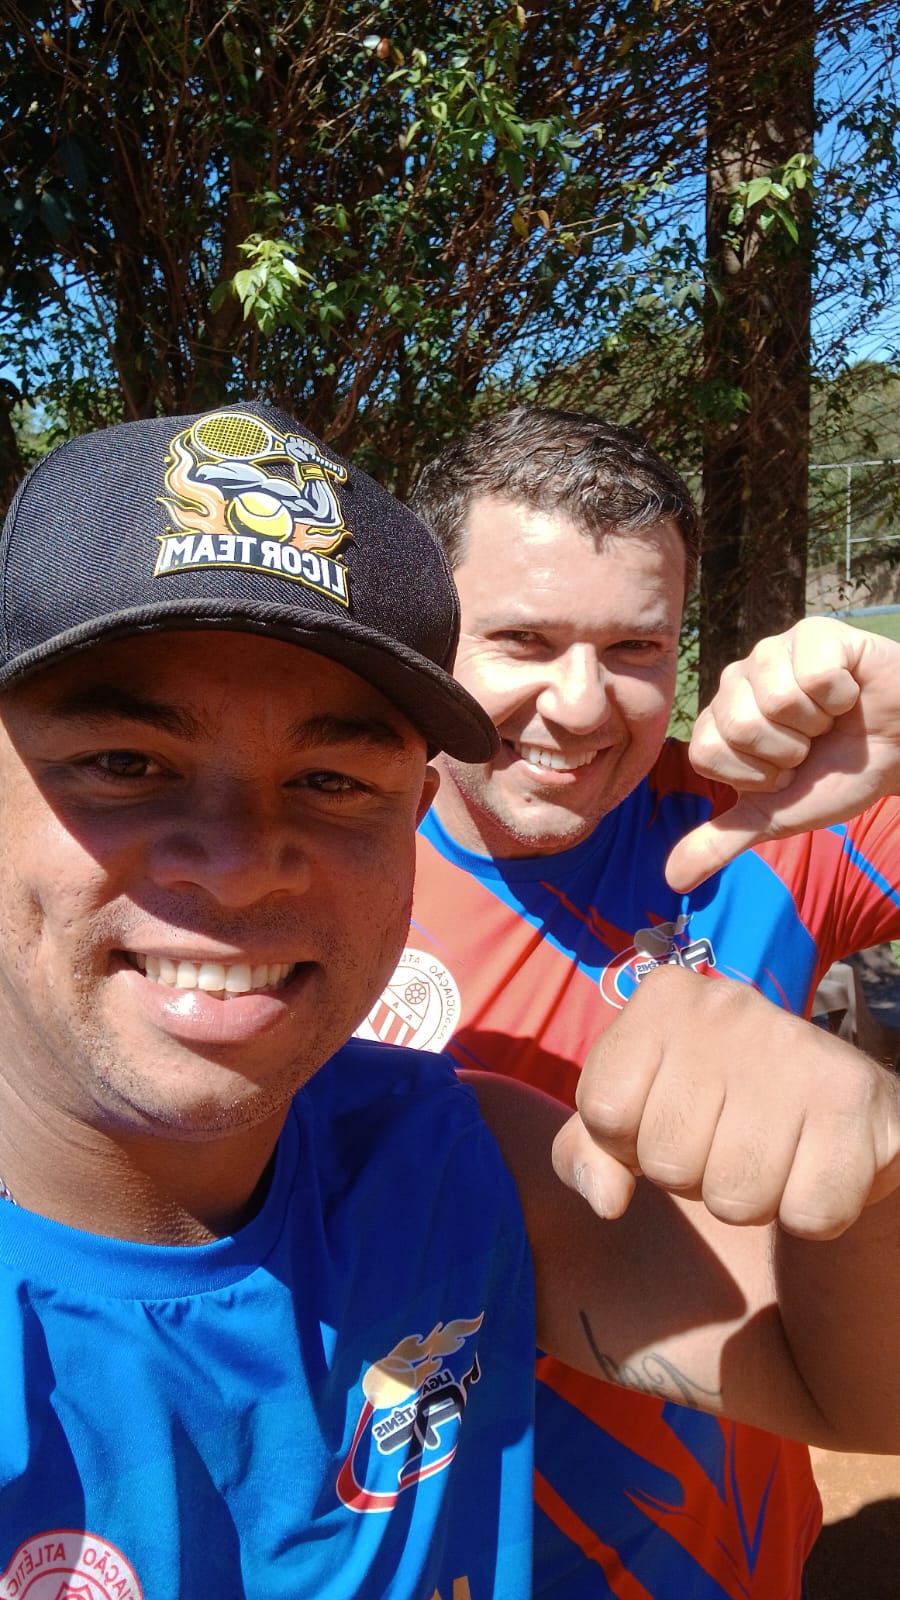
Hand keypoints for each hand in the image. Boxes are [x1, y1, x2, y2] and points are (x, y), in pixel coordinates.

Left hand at [552, 965, 899, 1237]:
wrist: (840, 1104)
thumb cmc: (717, 1110)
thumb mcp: (635, 1116)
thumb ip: (587, 1153)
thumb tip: (605, 1201)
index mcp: (663, 998)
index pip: (602, 1110)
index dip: (627, 1142)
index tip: (664, 1120)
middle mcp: (727, 1006)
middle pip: (668, 1162)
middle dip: (692, 1178)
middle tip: (725, 1142)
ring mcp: (794, 1047)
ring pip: (735, 1198)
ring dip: (752, 1201)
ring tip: (769, 1153)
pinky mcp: (852, 1097)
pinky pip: (808, 1214)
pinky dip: (809, 1212)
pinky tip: (814, 1165)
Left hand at [666, 619, 899, 890]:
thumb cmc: (838, 776)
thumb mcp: (776, 817)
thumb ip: (721, 842)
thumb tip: (672, 879)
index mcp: (720, 719)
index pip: (708, 754)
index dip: (757, 776)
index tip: (786, 771)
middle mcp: (739, 679)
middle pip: (740, 727)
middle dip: (789, 751)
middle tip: (812, 744)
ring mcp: (774, 651)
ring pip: (777, 700)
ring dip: (818, 724)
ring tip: (831, 719)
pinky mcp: (814, 633)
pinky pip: (815, 674)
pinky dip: (843, 695)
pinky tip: (850, 692)